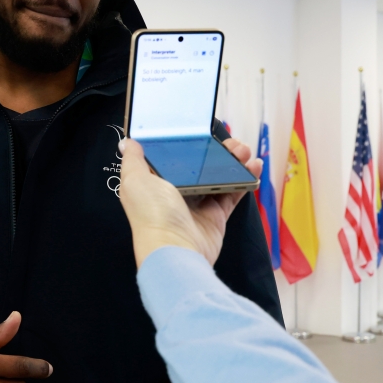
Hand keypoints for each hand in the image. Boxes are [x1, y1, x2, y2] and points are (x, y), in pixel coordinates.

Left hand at [118, 137, 261, 267]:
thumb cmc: (153, 215)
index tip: (202, 132)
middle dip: (216, 152)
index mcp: (154, 184)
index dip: (188, 145)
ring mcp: (197, 206)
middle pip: (199, 167)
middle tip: (231, 142)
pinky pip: (232, 194)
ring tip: (244, 151)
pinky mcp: (215, 217)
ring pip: (218, 178)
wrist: (177, 250)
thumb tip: (128, 142)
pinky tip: (253, 167)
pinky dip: (244, 180)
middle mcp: (175, 194)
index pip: (172, 159)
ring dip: (232, 162)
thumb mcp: (135, 180)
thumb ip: (133, 159)